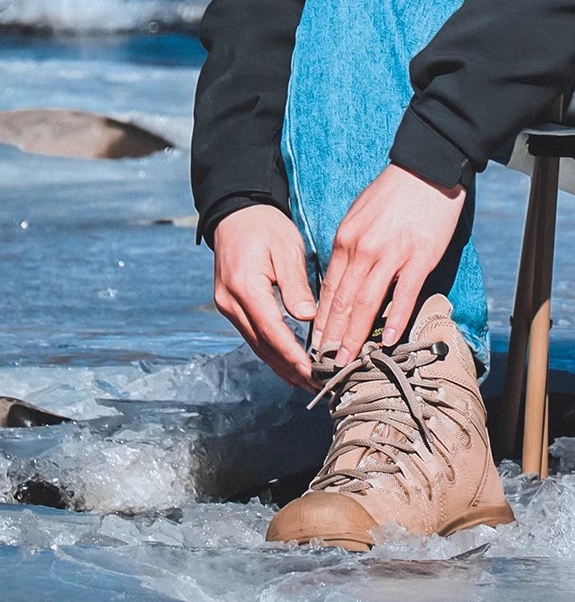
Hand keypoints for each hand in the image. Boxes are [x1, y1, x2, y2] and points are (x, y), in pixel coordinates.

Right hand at [213, 204, 316, 390]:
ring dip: (282, 367)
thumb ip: (295, 285)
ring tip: (308, 384)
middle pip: (263, 346)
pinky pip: (253, 337)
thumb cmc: (265, 227)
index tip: (314, 372)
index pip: (272, 331)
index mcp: (245, 288)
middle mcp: (231, 303)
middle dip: (291, 369)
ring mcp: (227, 307)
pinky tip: (288, 367)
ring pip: (257, 346)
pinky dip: (272, 354)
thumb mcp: (286, 249)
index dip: (294, 355)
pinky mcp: (231, 307)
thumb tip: (308, 317)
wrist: (236, 214)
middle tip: (319, 386)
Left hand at [314, 163, 465, 365]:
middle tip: (325, 362)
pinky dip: (395, 320)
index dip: (321, 320)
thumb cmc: (392, 192)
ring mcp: (392, 255)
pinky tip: (388, 340)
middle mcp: (363, 250)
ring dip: (356, 335)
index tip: (316, 342)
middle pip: (343, 301)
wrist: (427, 170)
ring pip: (367, 303)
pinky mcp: (419, 259)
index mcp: (345, 239)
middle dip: (332, 336)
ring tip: (348, 360)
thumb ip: (348, 246)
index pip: (328, 288)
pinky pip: (404, 295)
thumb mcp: (358, 215)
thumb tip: (342, 277)